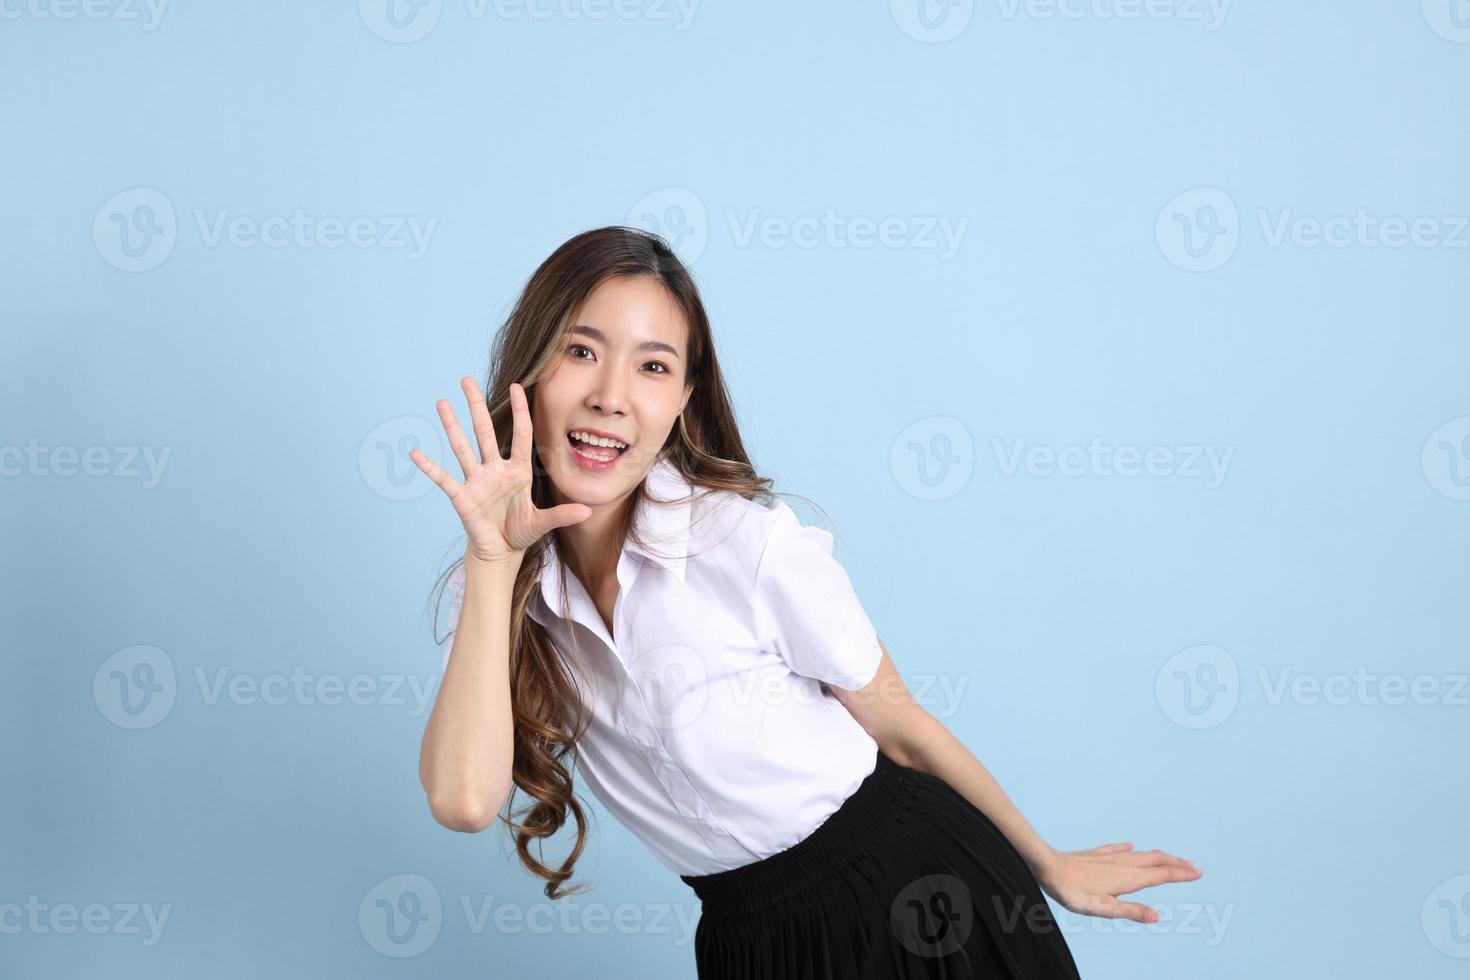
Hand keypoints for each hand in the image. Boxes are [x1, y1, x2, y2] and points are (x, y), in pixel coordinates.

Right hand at [408, 377, 591, 562]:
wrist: (500, 551)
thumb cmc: (520, 531)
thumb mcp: (542, 523)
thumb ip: (561, 515)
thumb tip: (588, 512)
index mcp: (517, 471)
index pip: (521, 435)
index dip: (520, 412)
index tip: (518, 387)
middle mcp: (495, 470)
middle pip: (484, 431)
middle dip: (476, 405)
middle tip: (466, 379)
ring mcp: (476, 481)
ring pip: (463, 447)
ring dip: (452, 425)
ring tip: (442, 403)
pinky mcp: (462, 496)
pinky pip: (444, 479)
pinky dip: (430, 467)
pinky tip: (415, 453)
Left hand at [1034, 842, 1202, 923]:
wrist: (1048, 866)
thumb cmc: (1073, 891)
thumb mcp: (1103, 908)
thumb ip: (1130, 911)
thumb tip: (1157, 916)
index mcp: (1129, 878)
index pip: (1162, 874)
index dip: (1181, 874)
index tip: (1198, 872)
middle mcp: (1123, 863)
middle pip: (1156, 860)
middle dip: (1176, 863)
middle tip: (1193, 866)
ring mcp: (1110, 856)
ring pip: (1141, 854)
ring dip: (1159, 856)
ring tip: (1170, 859)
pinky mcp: (1096, 854)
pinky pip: (1118, 848)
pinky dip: (1130, 848)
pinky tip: (1131, 845)